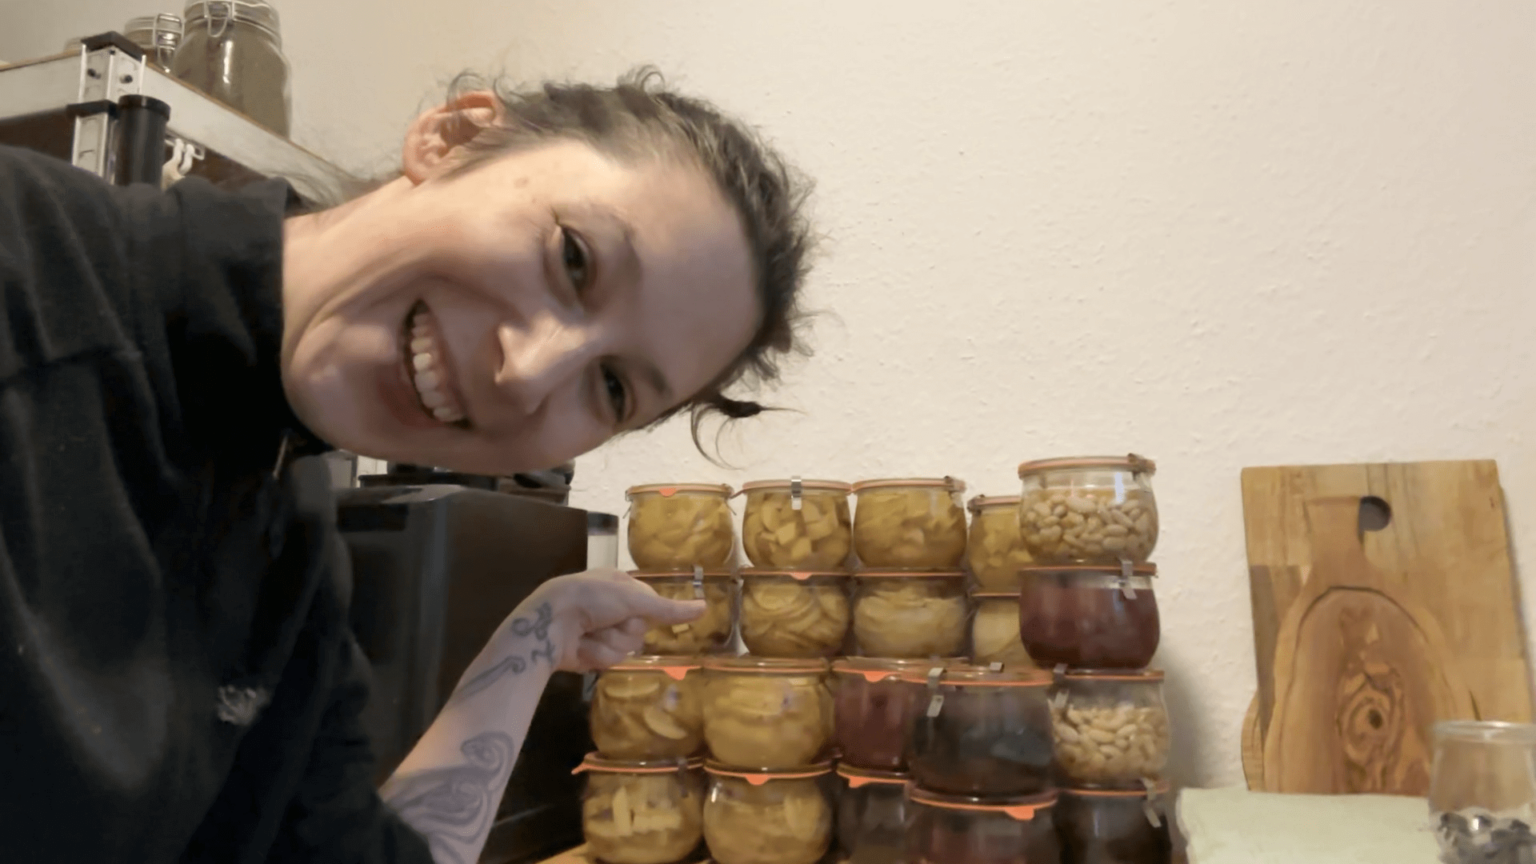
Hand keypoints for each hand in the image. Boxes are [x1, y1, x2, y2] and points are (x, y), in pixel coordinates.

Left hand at [525, 569, 703, 672]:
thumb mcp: (632, 599)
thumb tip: (704, 607)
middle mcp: (611, 607)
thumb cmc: (591, 599)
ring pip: (627, 646)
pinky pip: (611, 660)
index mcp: (619, 585)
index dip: (646, 609)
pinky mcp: (591, 654)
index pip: (651, 602)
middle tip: (606, 619)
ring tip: (589, 633)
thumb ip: (668, 609)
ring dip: (610, 642)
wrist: (549, 624)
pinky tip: (582, 647)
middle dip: (625, 628)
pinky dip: (597, 653)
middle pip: (641, 628)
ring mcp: (601, 631)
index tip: (635, 610)